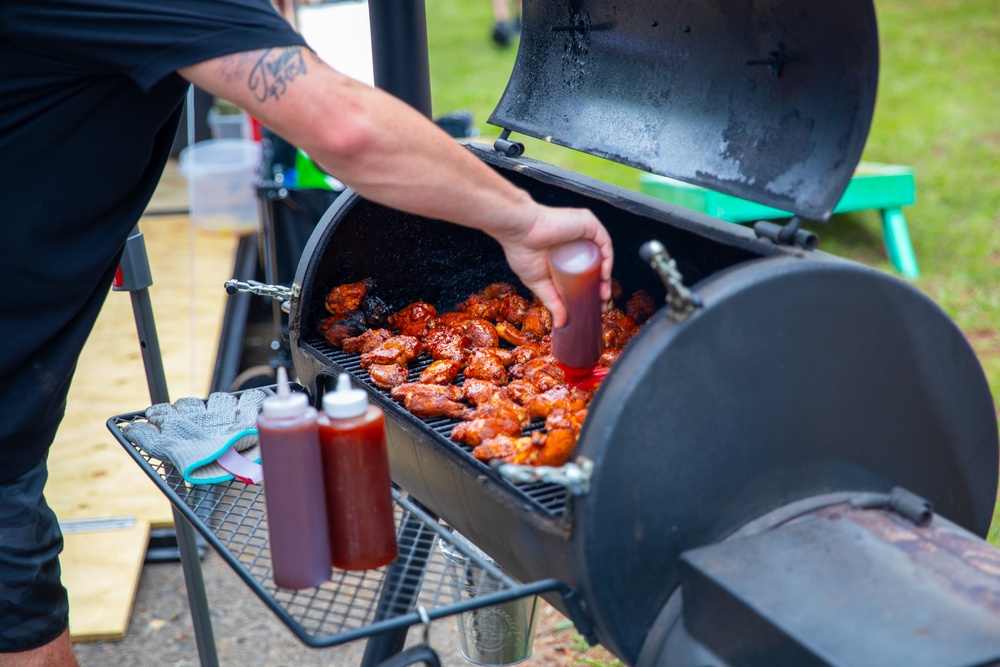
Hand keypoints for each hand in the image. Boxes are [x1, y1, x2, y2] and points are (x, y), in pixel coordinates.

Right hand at [492, 203, 613, 327]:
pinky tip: (605, 275)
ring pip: (602, 256)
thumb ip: (552, 301)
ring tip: (603, 294)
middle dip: (602, 286)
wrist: (517, 229)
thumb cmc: (522, 250)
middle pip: (597, 265)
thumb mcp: (540, 283)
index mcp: (566, 253)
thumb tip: (561, 324)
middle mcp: (577, 241)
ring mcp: (584, 232)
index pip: (586, 272)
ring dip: (607, 276)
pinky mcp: (588, 223)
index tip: (595, 306)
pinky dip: (608, 260)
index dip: (593, 290)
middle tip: (602, 304)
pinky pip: (604, 243)